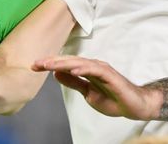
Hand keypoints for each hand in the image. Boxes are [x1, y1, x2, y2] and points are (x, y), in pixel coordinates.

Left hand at [32, 55, 160, 120]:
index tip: (34, 66)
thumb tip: (56, 74)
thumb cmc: (113, 98)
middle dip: (52, 61)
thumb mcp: (88, 93)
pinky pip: (94, 70)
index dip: (50, 65)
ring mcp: (101, 68)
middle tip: (35, 63)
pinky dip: (82, 68)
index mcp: (87, 70)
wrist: (134, 105)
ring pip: (79, 63)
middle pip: (69, 61)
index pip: (65, 65)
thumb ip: (74, 83)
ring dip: (63, 63)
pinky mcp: (110, 74)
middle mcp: (93, 66)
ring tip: (49, 65)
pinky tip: (72, 69)